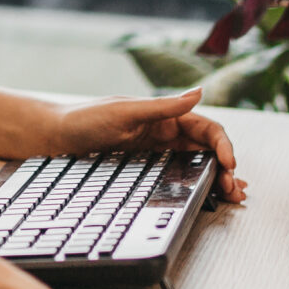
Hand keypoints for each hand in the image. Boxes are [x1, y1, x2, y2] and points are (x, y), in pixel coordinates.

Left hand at [51, 89, 248, 203]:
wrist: (53, 138)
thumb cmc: (84, 119)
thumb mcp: (126, 112)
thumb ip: (163, 106)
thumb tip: (199, 92)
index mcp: (165, 115)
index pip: (206, 129)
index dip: (222, 145)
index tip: (229, 164)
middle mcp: (165, 132)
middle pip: (207, 149)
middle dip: (226, 168)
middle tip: (235, 189)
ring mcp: (157, 151)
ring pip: (197, 164)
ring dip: (217, 178)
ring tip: (233, 196)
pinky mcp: (146, 167)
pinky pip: (178, 175)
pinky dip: (198, 184)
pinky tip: (211, 194)